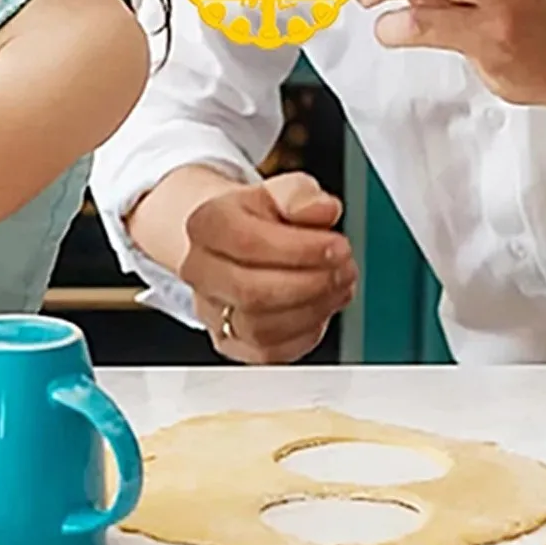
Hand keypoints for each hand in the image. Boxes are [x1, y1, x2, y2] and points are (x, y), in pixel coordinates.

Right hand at [179, 173, 356, 363]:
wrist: (228, 241)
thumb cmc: (255, 218)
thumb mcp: (278, 192)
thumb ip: (300, 195)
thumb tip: (321, 209)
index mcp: (205, 225)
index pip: (248, 243)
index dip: (300, 249)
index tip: (337, 245)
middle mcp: (200, 271)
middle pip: (252, 291)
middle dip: (311, 284)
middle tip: (345, 269)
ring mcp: (212, 310)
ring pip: (260, 328)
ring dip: (312, 310)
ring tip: (339, 286)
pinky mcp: (232, 343)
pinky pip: (270, 353)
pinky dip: (305, 333)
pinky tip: (322, 308)